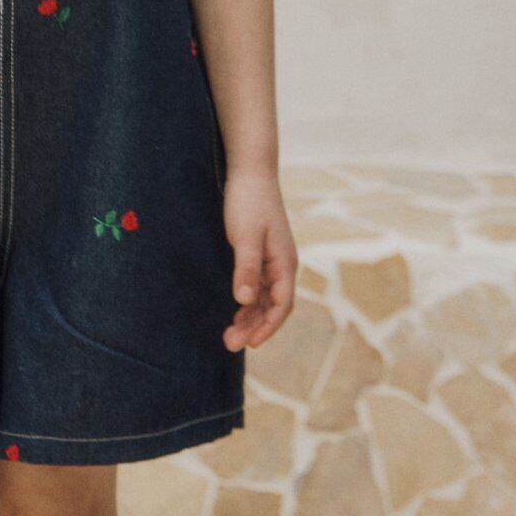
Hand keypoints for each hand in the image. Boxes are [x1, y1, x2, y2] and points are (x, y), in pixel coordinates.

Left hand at [219, 168, 296, 349]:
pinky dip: (249, 301)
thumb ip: (246, 269)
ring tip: (230, 334)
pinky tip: (237, 310)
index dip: (267, 327)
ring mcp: (272, 259)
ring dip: (251, 317)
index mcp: (285, 263)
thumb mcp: (245, 237)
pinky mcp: (260, 253)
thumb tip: (246, 301)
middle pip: (273, 306)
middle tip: (230, 343)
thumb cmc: (248, 202)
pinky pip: (259, 286)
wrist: (250, 171)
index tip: (249, 344)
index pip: (281, 305)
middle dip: (255, 327)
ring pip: (265, 298)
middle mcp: (283, 265)